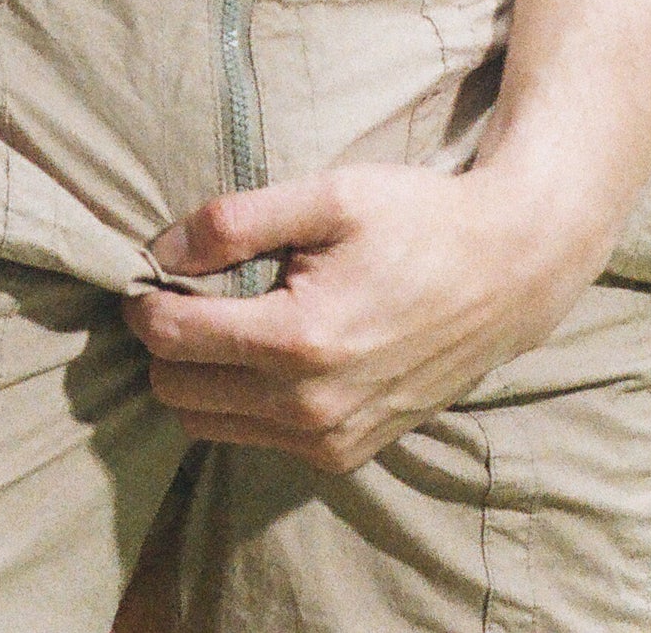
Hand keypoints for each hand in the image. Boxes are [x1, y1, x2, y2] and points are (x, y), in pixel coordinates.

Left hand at [123, 163, 601, 474]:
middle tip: (186, 291)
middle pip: (176, 391)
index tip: (151, 270)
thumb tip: (161, 250)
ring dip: (197, 375)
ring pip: (207, 424)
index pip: (172, 339)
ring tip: (223, 318)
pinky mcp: (345, 454)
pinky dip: (239, 401)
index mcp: (299, 339)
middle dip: (166, 340)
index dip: (144, 302)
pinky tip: (264, 351)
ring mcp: (328, 440)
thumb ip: (235, 222)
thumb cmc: (416, 221)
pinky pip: (255, 440)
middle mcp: (309, 407)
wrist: (505, 274)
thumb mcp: (328, 197)